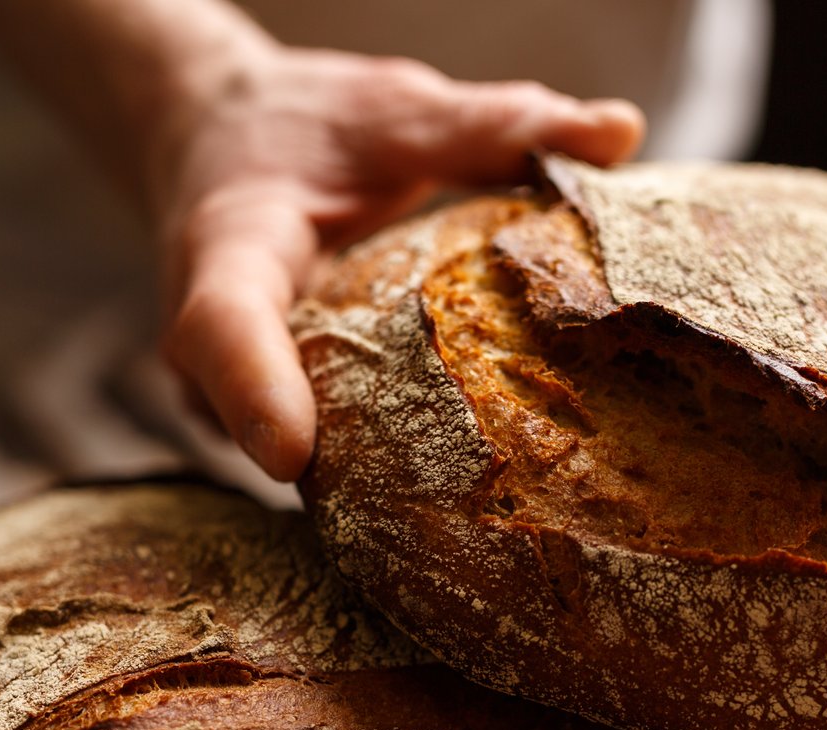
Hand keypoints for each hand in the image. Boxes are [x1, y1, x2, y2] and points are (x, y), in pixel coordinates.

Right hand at [150, 45, 643, 479]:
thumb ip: (496, 125)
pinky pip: (313, 460)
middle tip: (446, 522)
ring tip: (480, 518)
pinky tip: (471, 491)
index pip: (223, 323)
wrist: (212, 142)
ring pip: (287, 457)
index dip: (252, 389)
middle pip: (251, 420)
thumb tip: (620, 132)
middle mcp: (206, 342)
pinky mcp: (258, 422)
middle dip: (336, 468)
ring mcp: (223, 395)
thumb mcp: (395, 110)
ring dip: (369, 484)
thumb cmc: (305, 127)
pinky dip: (380, 471)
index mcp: (227, 245)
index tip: (288, 453)